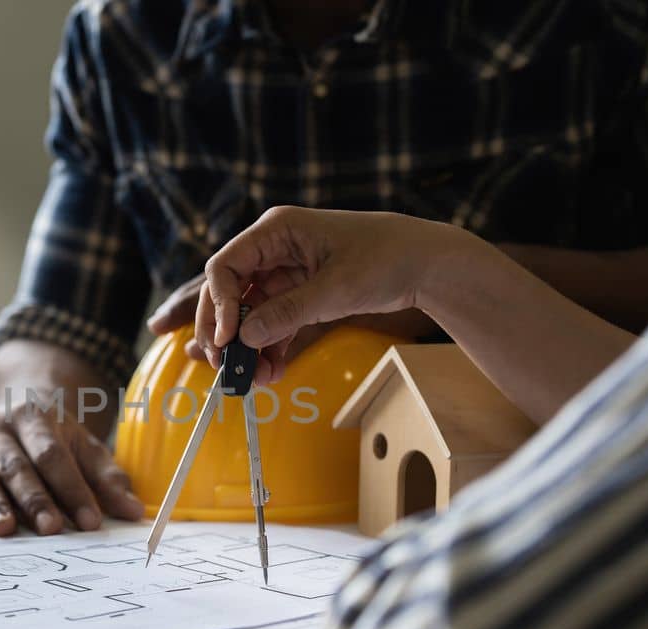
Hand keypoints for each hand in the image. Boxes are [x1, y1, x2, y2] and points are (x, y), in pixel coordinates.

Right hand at [0, 402, 144, 535]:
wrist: (16, 409)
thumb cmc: (55, 437)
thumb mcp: (85, 447)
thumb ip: (108, 479)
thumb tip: (134, 512)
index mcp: (33, 416)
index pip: (53, 455)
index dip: (72, 489)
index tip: (91, 521)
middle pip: (17, 466)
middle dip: (34, 499)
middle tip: (51, 528)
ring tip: (5, 530)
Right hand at [194, 206, 482, 378]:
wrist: (427, 264)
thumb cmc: (386, 259)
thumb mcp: (336, 288)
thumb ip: (287, 313)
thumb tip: (244, 338)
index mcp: (276, 231)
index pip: (225, 267)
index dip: (220, 305)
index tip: (227, 340)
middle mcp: (274, 249)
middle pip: (230, 291)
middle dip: (226, 330)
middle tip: (225, 366)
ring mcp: (286, 272)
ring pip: (250, 313)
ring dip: (248, 346)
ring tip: (254, 379)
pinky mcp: (300, 293)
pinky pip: (273, 322)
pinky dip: (270, 347)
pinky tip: (273, 371)